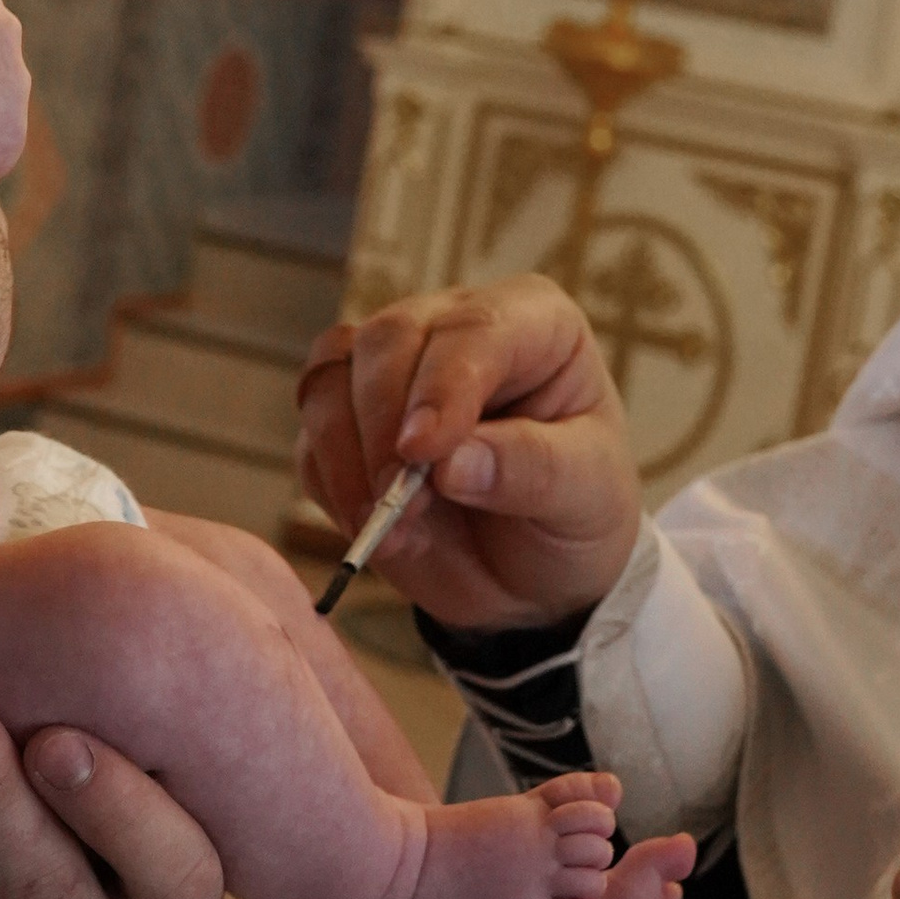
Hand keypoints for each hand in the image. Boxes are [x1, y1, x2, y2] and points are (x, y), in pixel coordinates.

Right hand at [295, 274, 645, 631]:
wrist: (536, 576)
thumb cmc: (576, 514)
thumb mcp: (587, 497)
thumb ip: (532, 471)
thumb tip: (450, 464)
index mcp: (532, 323)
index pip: (474, 328)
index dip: (442, 385)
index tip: (423, 452)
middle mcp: (453, 330)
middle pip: (388, 339)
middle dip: (383, 422)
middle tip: (399, 501)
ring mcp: (394, 372)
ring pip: (332, 377)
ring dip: (348, 457)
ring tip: (392, 528)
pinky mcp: (349, 424)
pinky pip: (313, 439)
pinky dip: (333, 486)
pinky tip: (376, 531)